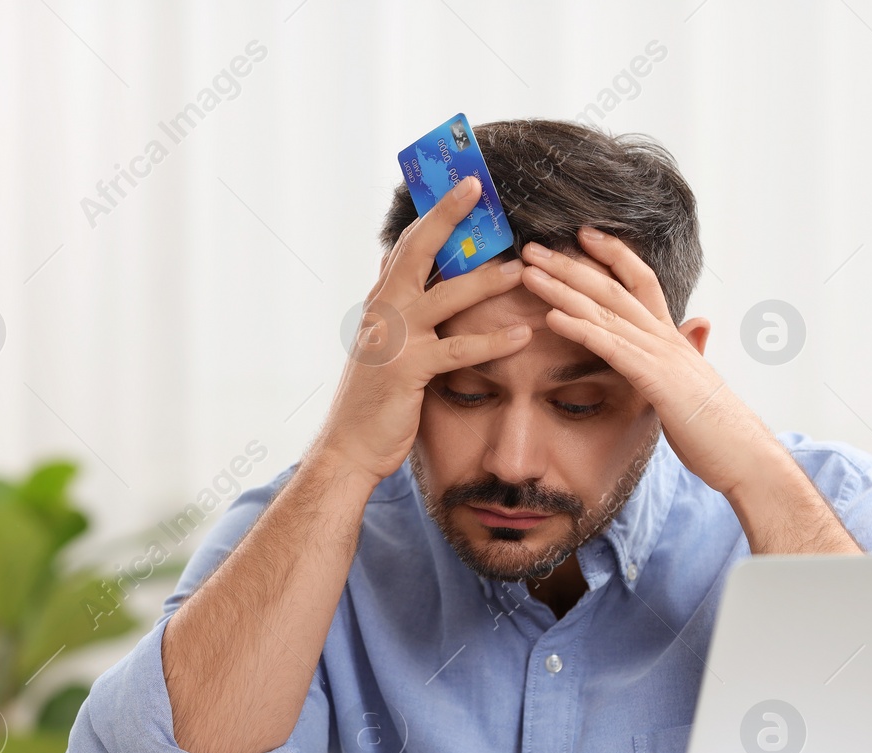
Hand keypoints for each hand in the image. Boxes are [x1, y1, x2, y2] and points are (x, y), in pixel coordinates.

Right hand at [316, 177, 532, 486]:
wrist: (348, 447)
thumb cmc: (374, 400)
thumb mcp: (382, 343)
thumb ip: (395, 306)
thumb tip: (398, 265)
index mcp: (380, 301)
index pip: (407, 245)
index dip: (432, 213)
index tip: (458, 185)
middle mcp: (383, 311)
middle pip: (418, 251)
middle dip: (448, 216)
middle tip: (479, 188)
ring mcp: (394, 339)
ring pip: (445, 297)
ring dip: (485, 280)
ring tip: (521, 267)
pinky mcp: (408, 371)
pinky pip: (458, 351)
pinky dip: (492, 342)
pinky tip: (523, 335)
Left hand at [517, 229, 782, 498]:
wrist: (744, 455)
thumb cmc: (719, 428)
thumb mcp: (700, 381)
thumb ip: (692, 350)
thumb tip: (698, 325)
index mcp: (673, 337)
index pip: (641, 281)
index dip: (613, 255)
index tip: (581, 235)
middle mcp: (666, 337)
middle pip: (613, 287)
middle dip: (571, 264)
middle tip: (533, 247)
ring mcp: (661, 355)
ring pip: (605, 310)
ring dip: (563, 288)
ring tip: (530, 271)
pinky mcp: (654, 378)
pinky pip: (610, 346)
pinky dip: (579, 328)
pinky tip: (551, 316)